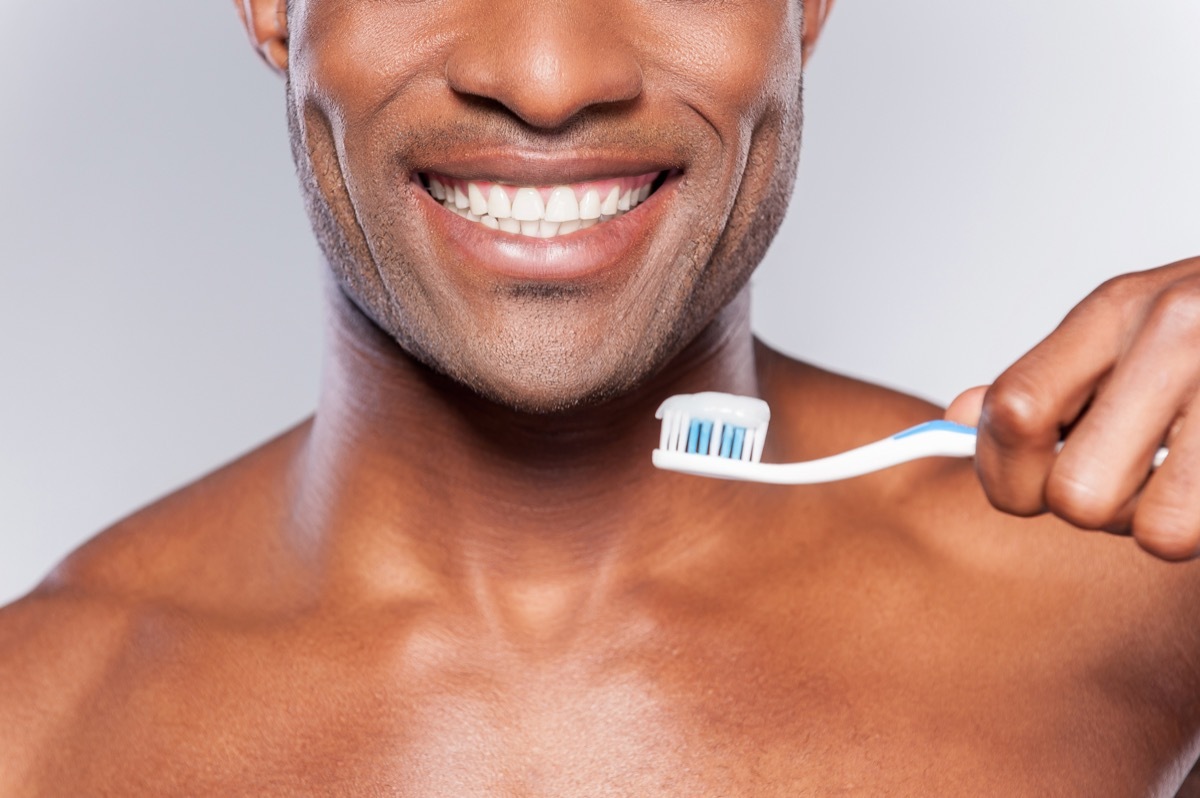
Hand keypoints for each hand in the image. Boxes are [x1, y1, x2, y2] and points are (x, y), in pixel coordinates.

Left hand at [946, 257, 1199, 560]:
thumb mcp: (1135, 328)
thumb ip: (1051, 380)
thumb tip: (959, 416)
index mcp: (1118, 308)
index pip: (1012, 414)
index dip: (1004, 474)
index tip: (1029, 483)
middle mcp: (1178, 332)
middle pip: (1075, 496)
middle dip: (1097, 511)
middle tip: (1136, 479)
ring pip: (1155, 533)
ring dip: (1170, 526)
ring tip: (1194, 479)